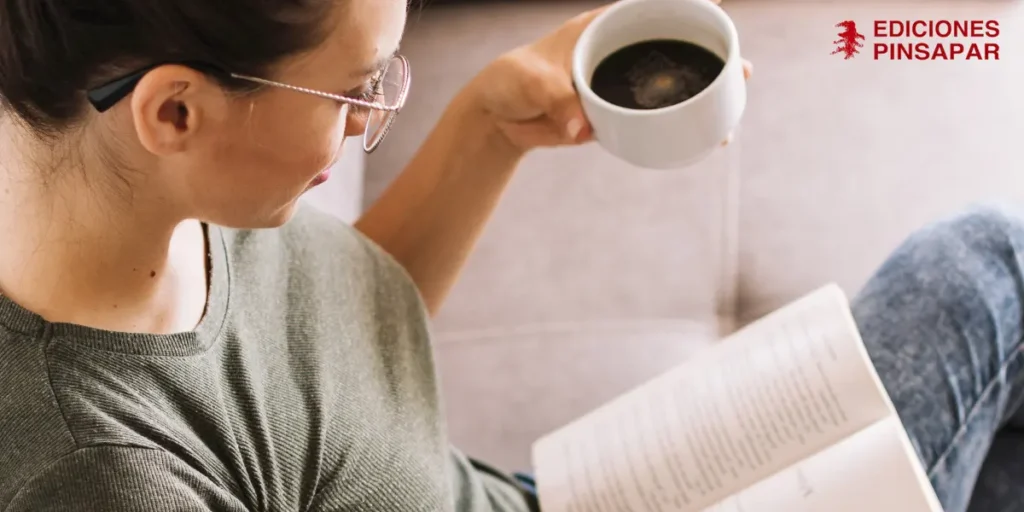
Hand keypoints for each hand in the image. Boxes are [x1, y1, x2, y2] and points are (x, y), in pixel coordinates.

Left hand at [467, 0, 752, 152]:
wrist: (497, 117)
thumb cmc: (512, 81)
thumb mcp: (532, 82)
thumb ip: (557, 99)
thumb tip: (582, 128)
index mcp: (602, 28)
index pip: (650, 10)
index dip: (685, 6)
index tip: (719, 5)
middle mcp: (617, 53)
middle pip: (672, 50)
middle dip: (709, 57)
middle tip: (741, 70)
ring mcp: (619, 87)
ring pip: (668, 90)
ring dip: (701, 99)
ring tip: (733, 110)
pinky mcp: (615, 117)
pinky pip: (652, 123)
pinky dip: (677, 131)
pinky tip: (705, 142)